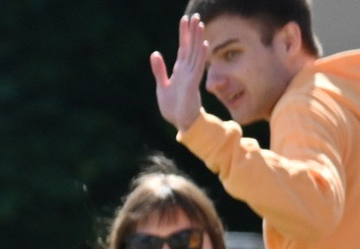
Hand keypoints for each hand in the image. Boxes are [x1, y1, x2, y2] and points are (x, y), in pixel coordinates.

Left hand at [151, 14, 208, 131]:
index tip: (185, 19)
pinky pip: (198, 68)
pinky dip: (202, 56)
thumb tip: (155, 53)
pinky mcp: (192, 84)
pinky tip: (204, 45)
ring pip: (196, 53)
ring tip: (200, 24)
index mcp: (180, 69)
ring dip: (198, 39)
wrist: (180, 122)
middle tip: (194, 15)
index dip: (184, 33)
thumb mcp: (161, 86)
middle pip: (191, 46)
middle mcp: (188, 70)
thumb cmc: (173, 106)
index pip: (183, 47)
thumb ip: (159, 70)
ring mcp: (191, 76)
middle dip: (192, 31)